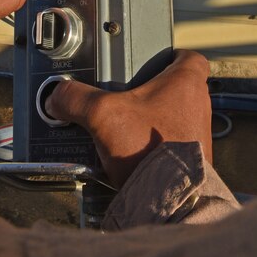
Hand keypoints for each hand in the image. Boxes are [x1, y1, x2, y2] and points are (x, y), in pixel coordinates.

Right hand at [45, 50, 212, 187]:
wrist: (171, 201)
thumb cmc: (151, 150)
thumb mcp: (104, 116)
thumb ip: (77, 100)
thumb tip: (58, 96)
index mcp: (186, 84)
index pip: (188, 56)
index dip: (170, 55)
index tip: (151, 60)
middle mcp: (198, 106)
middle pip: (175, 87)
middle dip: (149, 91)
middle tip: (125, 94)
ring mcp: (197, 134)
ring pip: (172, 116)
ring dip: (150, 119)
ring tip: (121, 126)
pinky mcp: (190, 158)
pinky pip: (170, 142)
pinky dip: (152, 144)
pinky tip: (129, 152)